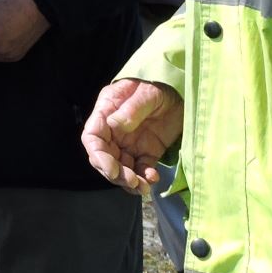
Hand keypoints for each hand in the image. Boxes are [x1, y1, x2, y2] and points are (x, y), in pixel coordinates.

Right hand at [81, 78, 183, 196]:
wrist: (179, 91)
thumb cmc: (156, 85)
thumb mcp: (146, 93)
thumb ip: (131, 109)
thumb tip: (114, 125)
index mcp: (106, 113)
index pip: (92, 137)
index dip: (98, 156)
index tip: (112, 170)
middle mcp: (114, 131)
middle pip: (105, 157)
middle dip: (115, 173)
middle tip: (132, 181)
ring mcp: (130, 143)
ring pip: (122, 167)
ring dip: (129, 180)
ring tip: (143, 187)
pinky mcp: (147, 151)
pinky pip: (141, 168)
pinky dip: (145, 177)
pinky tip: (153, 177)